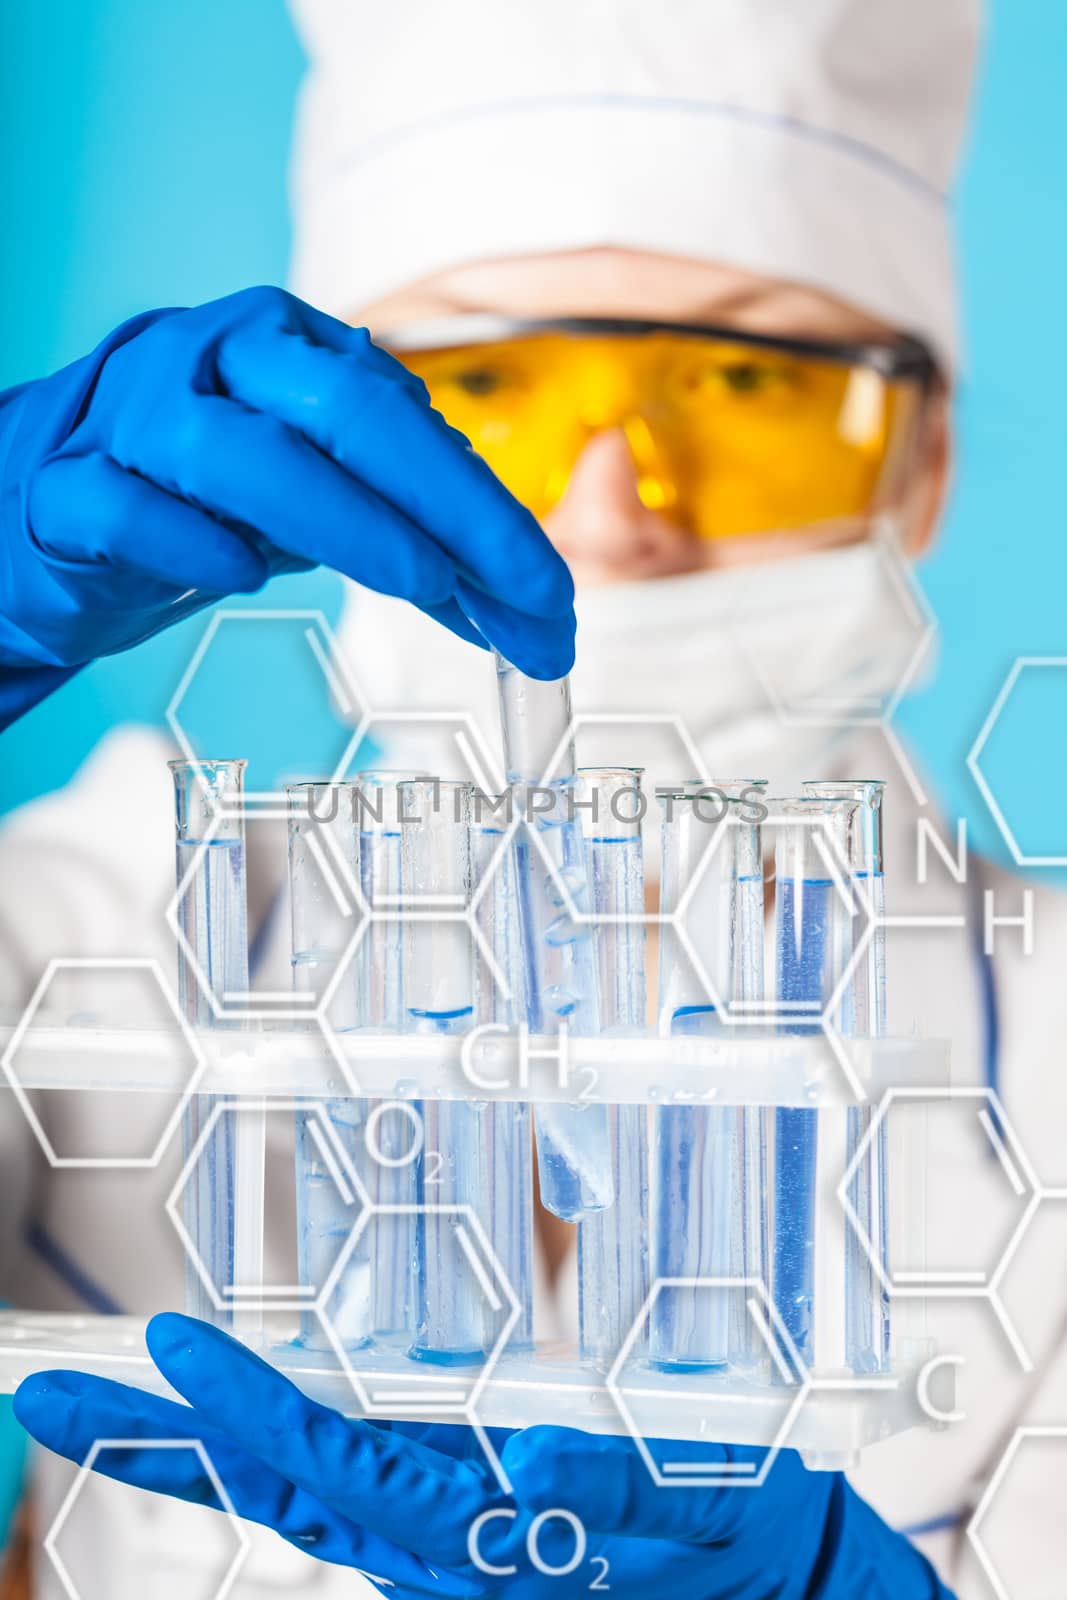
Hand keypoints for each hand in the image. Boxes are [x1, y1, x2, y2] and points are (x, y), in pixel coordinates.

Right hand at [0, 287, 574, 724]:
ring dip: (344, 521)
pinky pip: (125, 506)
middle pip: (346, 412)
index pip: (409, 424)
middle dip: (452, 510)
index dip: (491, 513)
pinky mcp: (67, 489)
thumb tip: (527, 615)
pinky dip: (189, 542)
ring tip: (422, 584)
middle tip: (524, 598)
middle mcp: (216, 363)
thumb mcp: (322, 508)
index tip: (552, 600)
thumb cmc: (205, 498)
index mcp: (290, 352)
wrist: (52, 502)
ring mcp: (134, 419)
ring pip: (238, 451)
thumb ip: (415, 546)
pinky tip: (243, 576)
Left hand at [14, 1314, 951, 1598]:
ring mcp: (461, 1542)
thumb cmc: (755, 1551)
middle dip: (166, 1441)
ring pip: (312, 1495)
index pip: (339, 1474)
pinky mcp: (486, 1528)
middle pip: (285, 1489)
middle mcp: (454, 1546)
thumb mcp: (702, 1519)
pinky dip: (293, 1462)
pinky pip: (366, 1502)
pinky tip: (256, 1434)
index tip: (161, 1353)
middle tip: (50, 1387)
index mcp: (495, 1542)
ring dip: (210, 1446)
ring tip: (125, 1396)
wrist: (804, 1592)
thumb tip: (522, 1460)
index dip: (246, 1413)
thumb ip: (616, 1494)